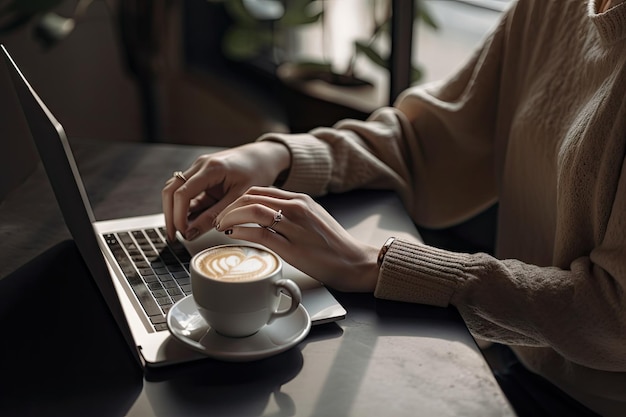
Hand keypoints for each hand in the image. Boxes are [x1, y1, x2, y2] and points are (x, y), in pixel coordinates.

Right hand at [162, 141, 289, 241]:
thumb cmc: (257, 172)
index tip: (183, 233)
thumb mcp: (239, 198)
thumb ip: (215, 216)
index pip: (183, 193)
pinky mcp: (201, 176)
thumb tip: (192, 234)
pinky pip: (187, 192)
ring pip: (175, 190)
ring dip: (175, 211)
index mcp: (211, 168)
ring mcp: (199, 169)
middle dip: (170, 215)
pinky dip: (186, 207)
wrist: (264, 157)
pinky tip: (190, 223)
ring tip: (181, 232)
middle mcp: (200, 165)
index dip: (179, 216)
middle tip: (173, 237)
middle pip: (171, 190)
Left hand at [214, 187, 379, 291]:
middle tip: (219, 219)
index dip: (238, 199)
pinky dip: (241, 231)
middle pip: (251, 197)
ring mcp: (294, 226)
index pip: (260, 191)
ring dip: (230, 217)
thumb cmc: (334, 245)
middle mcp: (297, 207)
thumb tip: (267, 215)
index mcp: (300, 199)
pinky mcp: (292, 247)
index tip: (228, 210)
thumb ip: (292, 213)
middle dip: (229, 207)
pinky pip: (259, 233)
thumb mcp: (313, 218)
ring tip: (221, 227)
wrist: (354, 262)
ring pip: (252, 211)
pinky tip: (233, 235)